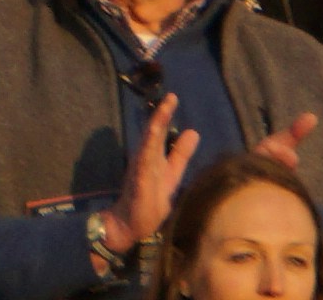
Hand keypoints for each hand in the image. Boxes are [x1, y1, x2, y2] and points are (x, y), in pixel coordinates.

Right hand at [97, 104, 203, 251]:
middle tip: (171, 98)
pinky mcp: (138, 185)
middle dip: (161, 116)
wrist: (128, 224)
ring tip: (162, 113)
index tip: (173, 97)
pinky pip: (143, 168)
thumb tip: (194, 131)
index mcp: (154, 157)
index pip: (161, 133)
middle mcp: (145, 159)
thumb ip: (180, 155)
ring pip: (147, 146)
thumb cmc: (150, 200)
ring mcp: (140, 171)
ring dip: (154, 130)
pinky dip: (147, 155)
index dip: (166, 115)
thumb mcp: (171, 175)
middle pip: (153, 134)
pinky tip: (151, 146)